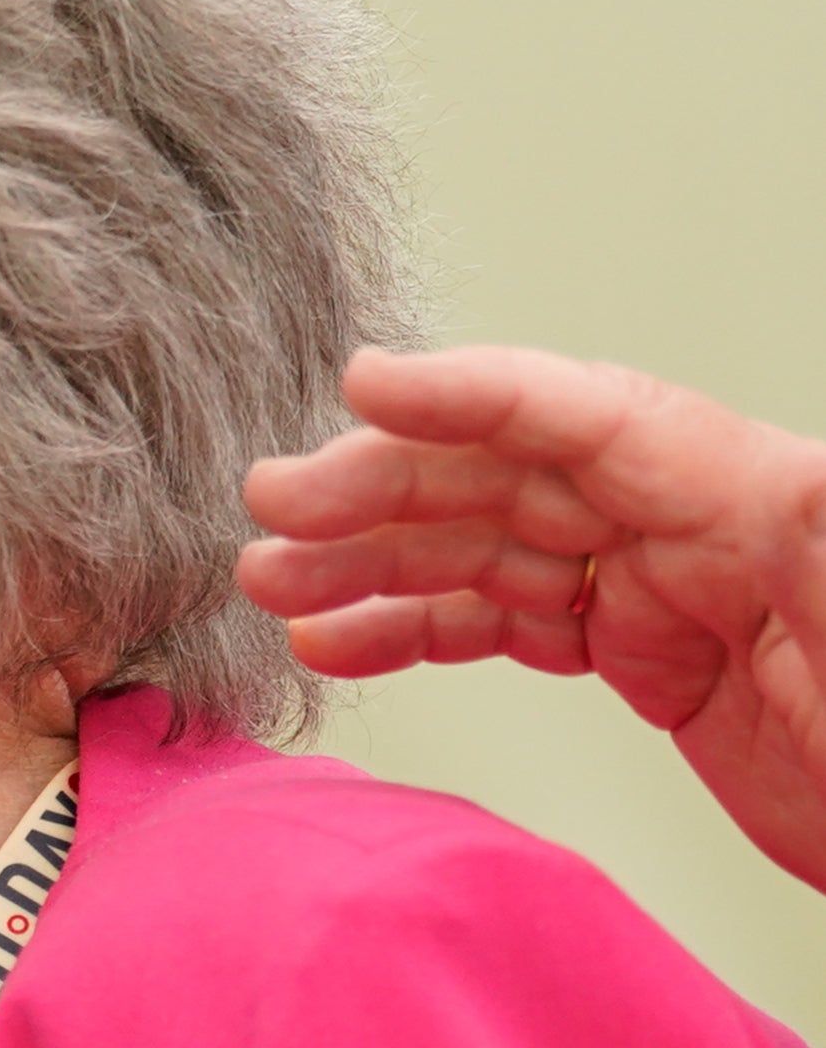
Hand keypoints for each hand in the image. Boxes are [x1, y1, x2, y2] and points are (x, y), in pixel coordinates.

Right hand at [241, 342, 825, 891]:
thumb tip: (814, 478)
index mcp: (760, 501)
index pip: (591, 417)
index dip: (475, 395)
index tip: (366, 387)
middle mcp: (704, 529)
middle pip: (515, 477)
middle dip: (384, 484)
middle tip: (277, 506)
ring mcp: (674, 592)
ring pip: (492, 547)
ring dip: (374, 558)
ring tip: (275, 578)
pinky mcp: (655, 659)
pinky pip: (513, 620)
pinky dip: (419, 625)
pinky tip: (342, 637)